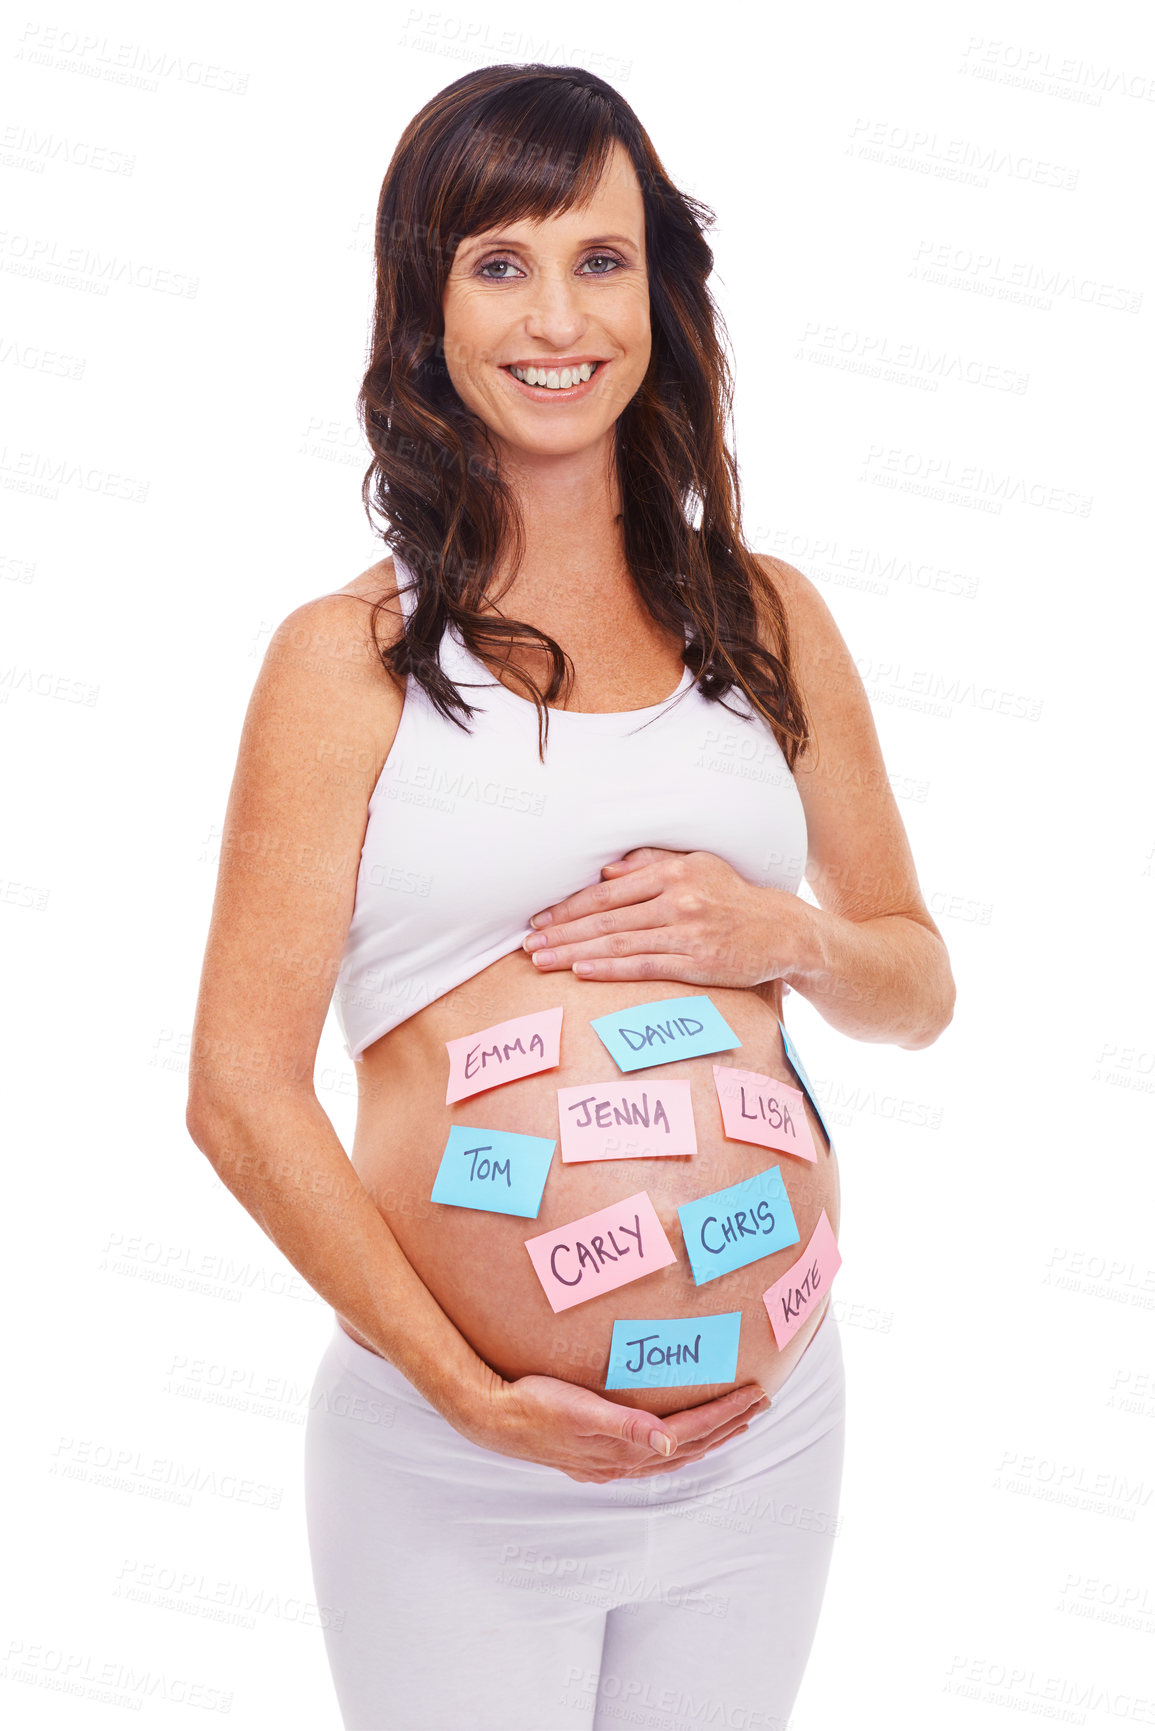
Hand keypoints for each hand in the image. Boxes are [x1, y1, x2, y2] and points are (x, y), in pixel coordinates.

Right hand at [459, 1372, 768, 1482]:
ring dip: (707, 1439)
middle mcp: (622, 1461)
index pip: (689, 1431)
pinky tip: (677, 1443)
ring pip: (673, 1455)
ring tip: (734, 1423)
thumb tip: (669, 1441)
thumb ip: (624, 1426)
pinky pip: (651, 1457)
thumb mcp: (578, 1410)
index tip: (755, 1395)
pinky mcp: (596, 1457)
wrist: (492, 1416)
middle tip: (761, 1405)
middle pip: (689, 1446)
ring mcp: (609, 1463)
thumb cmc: (534, 1405)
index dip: (724, 1414)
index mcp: (624, 1448)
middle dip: (728, 1425)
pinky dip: (677, 1449)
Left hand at [522, 847, 806, 988]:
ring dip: (574, 953)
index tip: (538, 919)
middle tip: (526, 945)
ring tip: (541, 961)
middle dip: (561, 933)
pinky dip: (610, 969)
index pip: (607, 892)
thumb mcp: (697, 865)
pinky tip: (581, 972)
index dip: (568, 907)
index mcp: (673, 873)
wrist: (782, 930)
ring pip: (619, 944)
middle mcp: (678, 899)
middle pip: (606, 919)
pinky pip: (645, 967)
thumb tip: (606, 871)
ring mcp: (689, 933)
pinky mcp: (699, 964)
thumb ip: (651, 864)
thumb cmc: (732, 897)